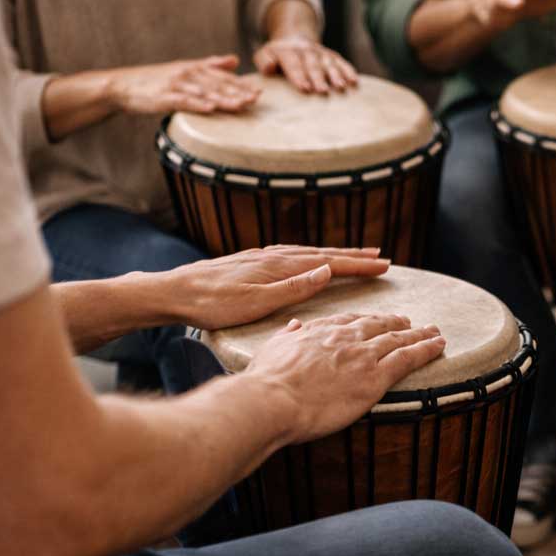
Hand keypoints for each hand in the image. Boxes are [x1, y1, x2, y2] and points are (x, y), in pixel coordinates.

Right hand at [106, 55, 261, 115]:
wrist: (122, 85)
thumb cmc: (156, 81)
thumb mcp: (185, 68)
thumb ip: (211, 64)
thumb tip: (235, 60)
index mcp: (194, 68)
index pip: (222, 77)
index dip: (241, 84)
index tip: (259, 92)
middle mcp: (187, 73)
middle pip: (217, 84)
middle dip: (238, 92)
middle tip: (256, 99)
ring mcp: (175, 84)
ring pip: (204, 92)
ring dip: (223, 99)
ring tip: (241, 105)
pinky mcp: (164, 96)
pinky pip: (183, 101)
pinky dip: (197, 104)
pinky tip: (209, 107)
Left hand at [162, 246, 391, 329]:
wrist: (172, 292)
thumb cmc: (211, 303)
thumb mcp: (256, 302)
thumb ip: (293, 287)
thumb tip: (327, 270)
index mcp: (279, 266)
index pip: (329, 263)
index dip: (358, 265)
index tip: (383, 265)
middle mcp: (274, 256)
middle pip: (323, 253)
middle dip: (354, 256)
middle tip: (381, 257)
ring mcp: (262, 257)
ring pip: (308, 253)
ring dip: (335, 254)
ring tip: (355, 256)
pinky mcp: (251, 262)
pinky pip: (293, 255)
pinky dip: (312, 255)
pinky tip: (312, 259)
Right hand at [248, 314, 446, 442]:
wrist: (272, 400)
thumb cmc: (265, 383)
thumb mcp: (271, 350)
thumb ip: (287, 337)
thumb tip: (294, 326)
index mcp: (320, 331)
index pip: (351, 321)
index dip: (369, 320)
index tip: (378, 319)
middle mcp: (345, 338)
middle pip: (379, 325)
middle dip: (398, 323)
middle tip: (412, 323)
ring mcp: (362, 356)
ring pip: (399, 339)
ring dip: (420, 334)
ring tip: (435, 332)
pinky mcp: (375, 377)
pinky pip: (408, 359)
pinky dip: (427, 350)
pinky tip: (439, 346)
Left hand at [254, 36, 357, 94]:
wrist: (294, 40)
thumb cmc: (277, 57)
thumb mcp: (264, 54)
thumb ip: (263, 61)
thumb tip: (269, 68)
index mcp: (287, 51)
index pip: (293, 63)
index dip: (299, 76)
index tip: (304, 88)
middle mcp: (306, 50)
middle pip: (312, 65)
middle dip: (318, 77)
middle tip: (322, 91)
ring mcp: (321, 53)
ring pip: (328, 64)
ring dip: (335, 75)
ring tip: (340, 87)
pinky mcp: (332, 56)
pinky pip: (342, 63)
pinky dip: (348, 71)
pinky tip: (354, 81)